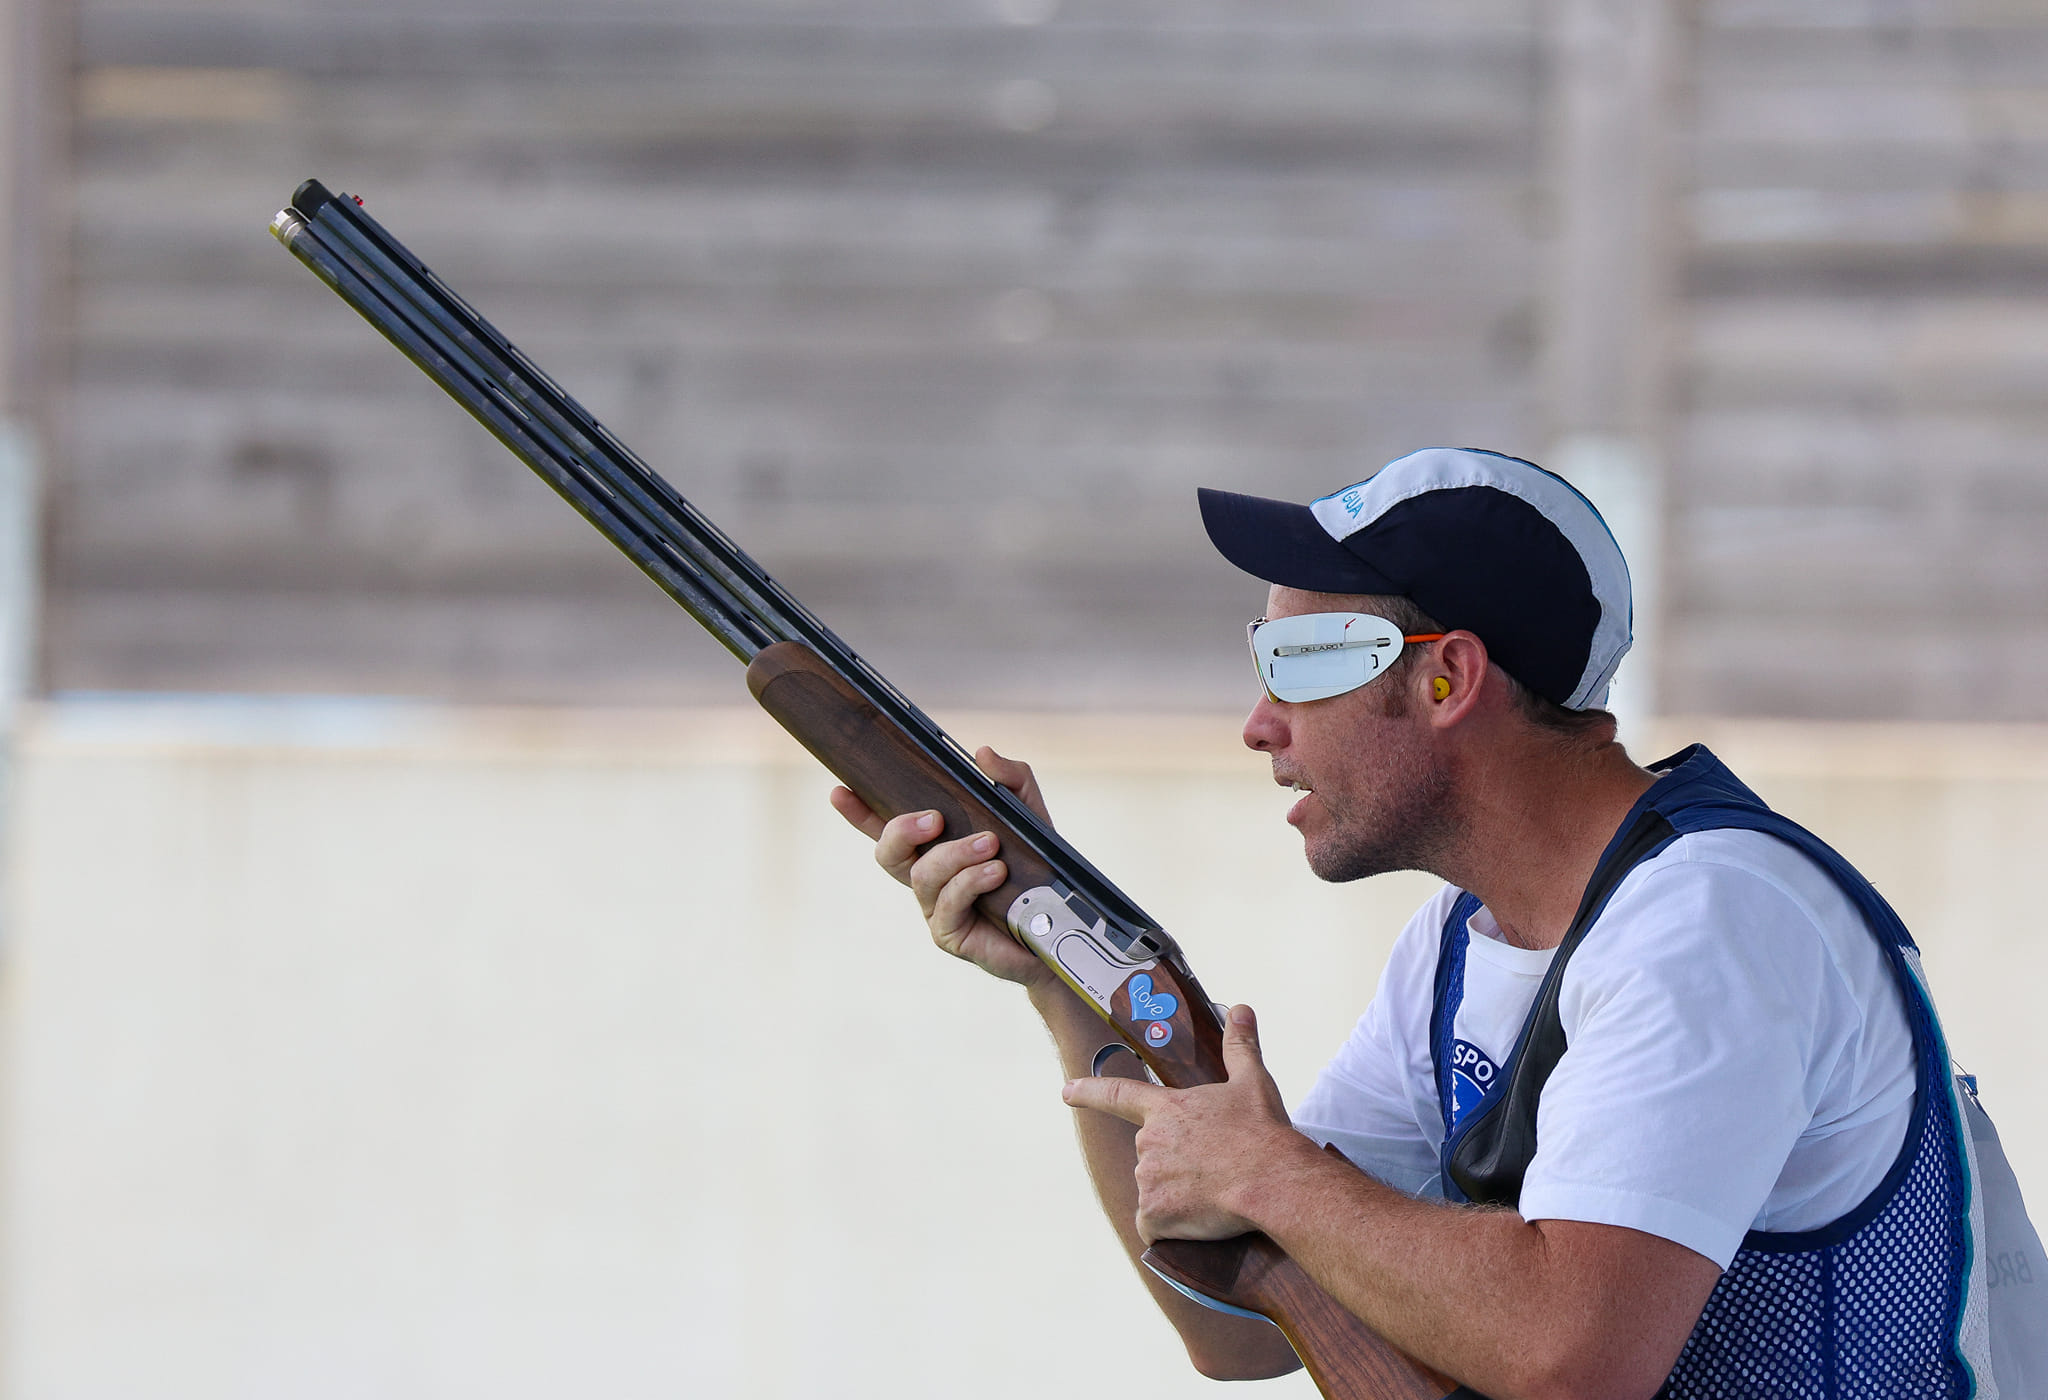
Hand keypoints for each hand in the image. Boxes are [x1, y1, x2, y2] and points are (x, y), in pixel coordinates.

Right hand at [829, 746, 1053, 987]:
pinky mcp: (950, 934)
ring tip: (990, 845)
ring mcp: (935, 908)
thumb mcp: (1029, 815)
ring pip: (921, 875)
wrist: (1061, 926)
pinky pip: (948, 903)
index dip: (859, 812)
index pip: (886, 827)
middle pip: (887, 852)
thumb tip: (982, 754)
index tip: (839, 791)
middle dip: (902, 829)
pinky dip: (971, 882)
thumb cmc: (1036, 870)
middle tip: (935, 818)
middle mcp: (927, 877)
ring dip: (954, 854)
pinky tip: (996, 873)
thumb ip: (1010, 779)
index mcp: (934, 847)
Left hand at [1060, 1005, 1317, 1242]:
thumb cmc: (1262, 1132)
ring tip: (1214, 1193)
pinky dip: (1170, 1228)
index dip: (1089, 1091)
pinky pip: (1154, 1226)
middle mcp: (1149, 1142)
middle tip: (1213, 1168)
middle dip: (1175, 1164)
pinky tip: (1197, 1222)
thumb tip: (1241, 1009)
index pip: (1117, 1093)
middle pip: (1151, 1155)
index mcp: (1166, 1110)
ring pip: (1155, 1190)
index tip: (1066, 1091)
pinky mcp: (1155, 1214)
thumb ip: (1239, 1046)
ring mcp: (1148, 1179)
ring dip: (1176, 1196)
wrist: (1272, 1181)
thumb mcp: (1253, 1083)